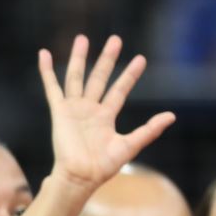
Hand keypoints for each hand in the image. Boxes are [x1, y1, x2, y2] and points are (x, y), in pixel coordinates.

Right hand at [37, 34, 175, 193]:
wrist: (80, 176)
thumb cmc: (103, 167)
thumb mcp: (130, 145)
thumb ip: (150, 130)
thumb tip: (171, 116)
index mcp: (105, 117)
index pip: (119, 90)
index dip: (130, 75)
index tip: (141, 59)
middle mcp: (89, 110)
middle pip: (99, 77)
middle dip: (107, 59)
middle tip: (115, 39)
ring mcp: (73, 109)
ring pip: (76, 77)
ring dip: (78, 58)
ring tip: (82, 39)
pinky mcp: (59, 111)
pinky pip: (52, 88)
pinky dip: (47, 71)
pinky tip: (44, 54)